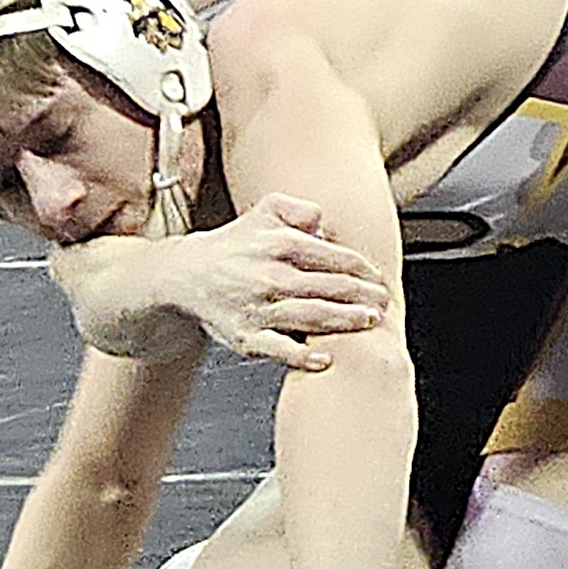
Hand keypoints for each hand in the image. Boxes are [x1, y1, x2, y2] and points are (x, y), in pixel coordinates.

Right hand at [177, 194, 390, 367]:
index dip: (362, 268)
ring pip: (311, 317)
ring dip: (345, 321)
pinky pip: (278, 349)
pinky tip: (325, 359)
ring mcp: (257, 309)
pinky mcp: (245, 337)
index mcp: (277, 244)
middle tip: (383, 303)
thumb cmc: (234, 246)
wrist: (185, 275)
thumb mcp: (264, 211)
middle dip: (362, 296)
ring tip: (368, 321)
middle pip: (328, 288)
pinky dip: (303, 356)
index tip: (378, 278)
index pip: (333, 257)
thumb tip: (323, 222)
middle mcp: (268, 276)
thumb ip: (298, 209)